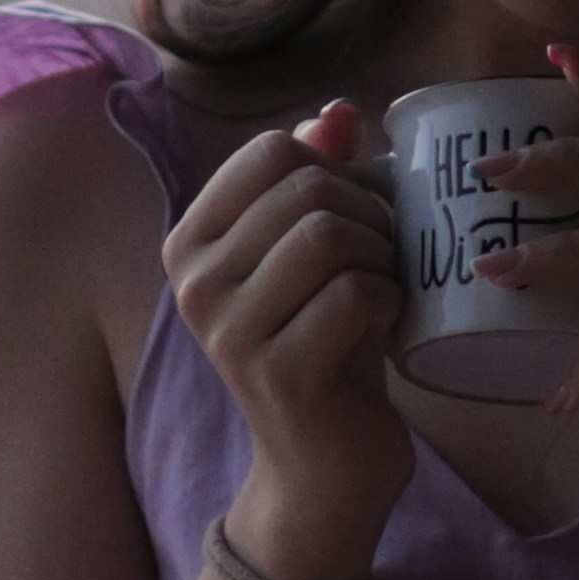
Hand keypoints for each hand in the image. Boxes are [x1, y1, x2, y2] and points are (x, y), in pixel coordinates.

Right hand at [162, 102, 408, 579]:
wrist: (324, 469)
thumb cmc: (325, 347)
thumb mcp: (317, 255)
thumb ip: (317, 179)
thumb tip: (336, 110)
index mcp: (191, 242)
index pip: (272, 151)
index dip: (335, 170)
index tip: (355, 214)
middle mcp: (193, 283)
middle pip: (307, 188)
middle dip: (368, 212)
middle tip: (383, 257)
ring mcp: (228, 330)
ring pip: (328, 235)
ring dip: (380, 255)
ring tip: (382, 288)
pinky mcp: (274, 372)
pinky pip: (353, 293)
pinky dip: (387, 301)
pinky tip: (382, 327)